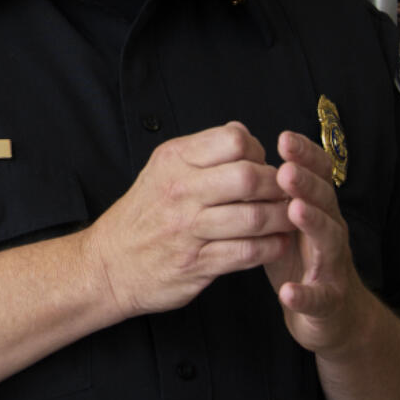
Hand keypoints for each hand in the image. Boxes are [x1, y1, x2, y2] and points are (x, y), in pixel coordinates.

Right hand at [88, 122, 293, 318]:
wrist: (110, 262)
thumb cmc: (145, 214)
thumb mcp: (162, 169)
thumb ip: (202, 152)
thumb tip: (244, 136)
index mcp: (174, 160)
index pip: (234, 139)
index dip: (258, 151)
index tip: (261, 166)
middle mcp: (179, 190)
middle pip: (248, 176)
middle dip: (277, 185)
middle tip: (285, 194)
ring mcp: (187, 228)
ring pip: (254, 217)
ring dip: (282, 218)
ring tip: (289, 218)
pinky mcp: (197, 263)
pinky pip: (248, 253)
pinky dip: (272, 247)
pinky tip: (277, 243)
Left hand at [265, 131, 373, 356]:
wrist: (333, 316)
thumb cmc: (300, 258)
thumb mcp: (287, 219)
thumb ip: (275, 189)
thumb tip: (244, 151)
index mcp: (318, 209)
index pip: (317, 176)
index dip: (305, 157)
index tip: (284, 137)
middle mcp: (331, 231)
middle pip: (323, 201)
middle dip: (306, 184)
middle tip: (285, 169)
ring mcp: (332, 267)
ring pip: (328, 241)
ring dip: (313, 224)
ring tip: (294, 210)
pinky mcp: (328, 302)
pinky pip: (318, 298)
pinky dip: (305, 295)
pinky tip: (288, 292)